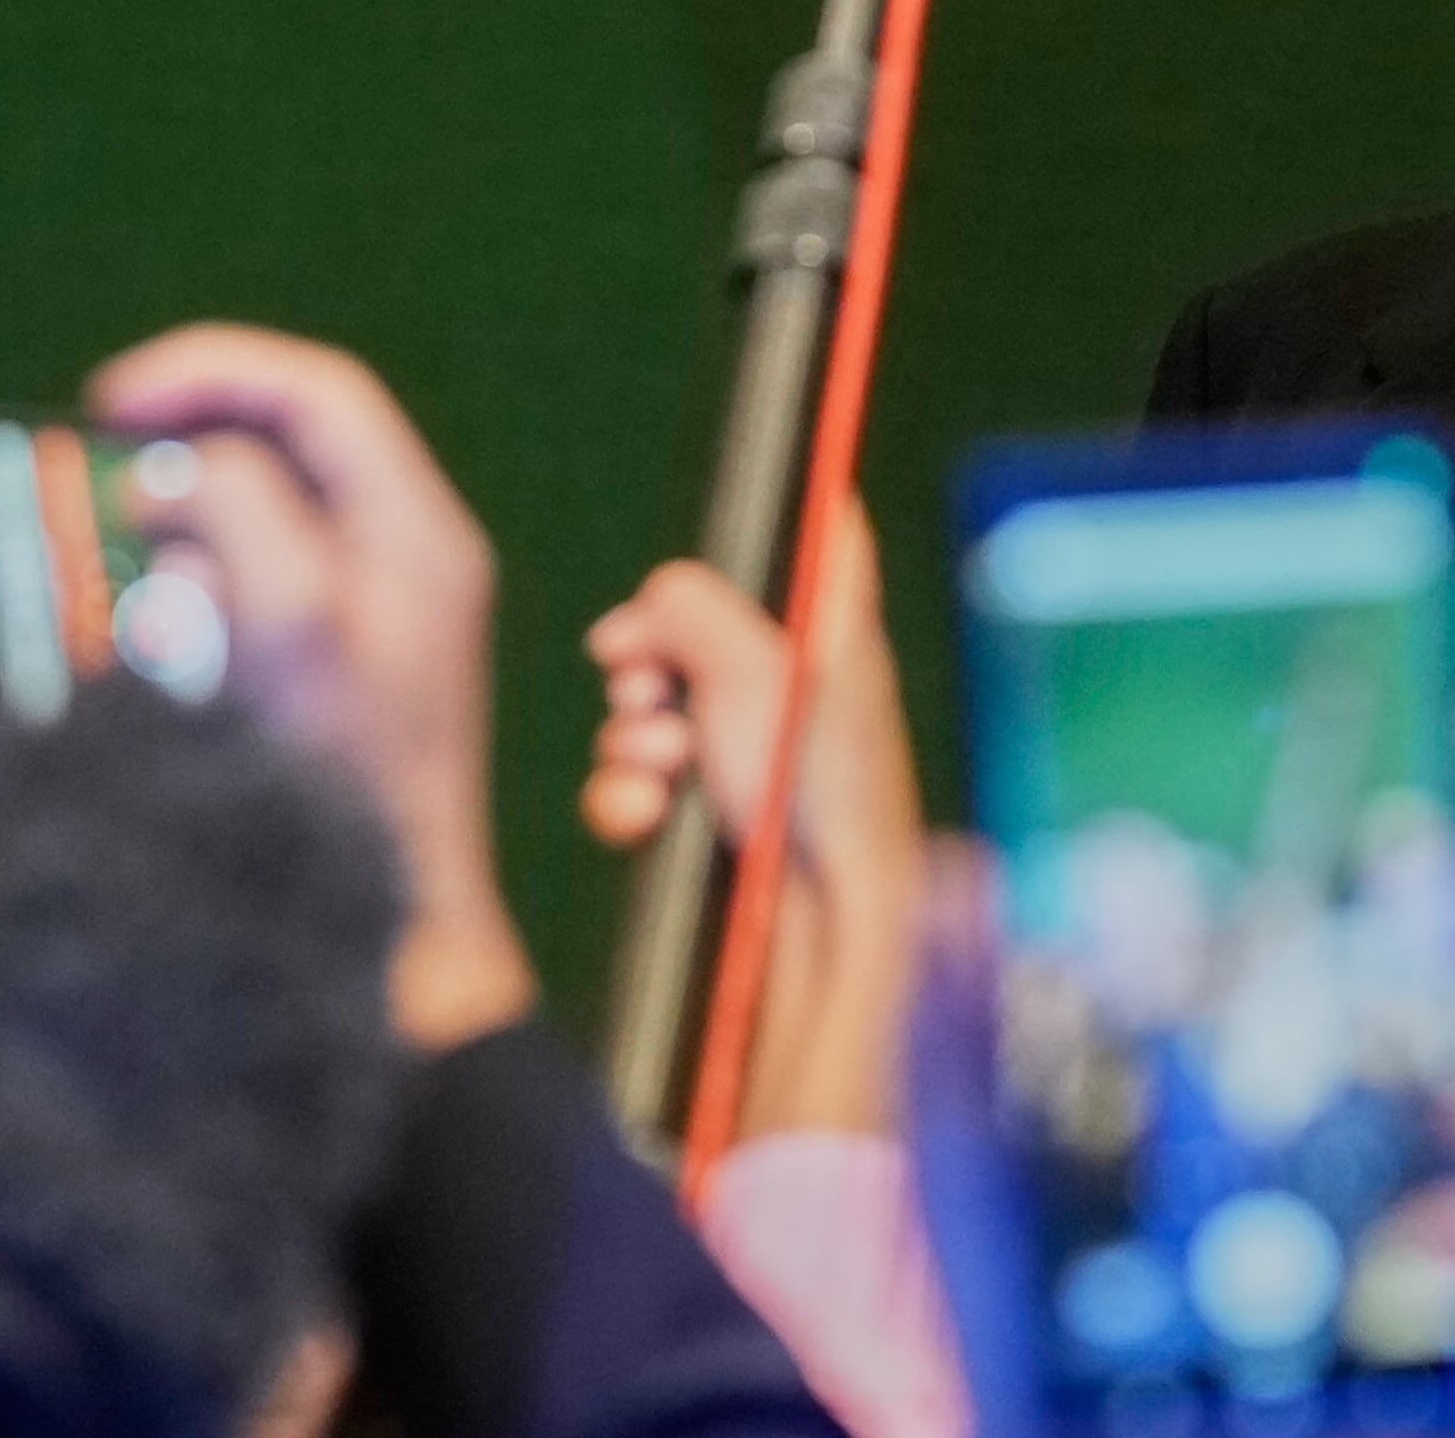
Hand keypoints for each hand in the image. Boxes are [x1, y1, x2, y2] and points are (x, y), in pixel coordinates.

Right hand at [91, 323, 534, 1050]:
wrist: (387, 941)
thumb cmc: (340, 792)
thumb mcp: (287, 629)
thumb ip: (238, 519)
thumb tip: (185, 470)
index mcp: (420, 535)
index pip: (320, 393)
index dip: (212, 373)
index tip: (109, 403)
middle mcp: (414, 562)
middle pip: (293, 443)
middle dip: (188, 443)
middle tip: (101, 471)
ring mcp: (382, 618)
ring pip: (267, 514)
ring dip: (183, 518)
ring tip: (120, 559)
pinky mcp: (340, 672)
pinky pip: (255, 587)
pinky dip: (193, 585)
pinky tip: (151, 633)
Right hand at [580, 524, 923, 1138]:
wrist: (825, 933)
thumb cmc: (819, 792)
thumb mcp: (760, 668)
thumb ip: (692, 610)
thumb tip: (648, 611)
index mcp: (832, 641)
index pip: (825, 548)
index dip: (770, 529)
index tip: (735, 522)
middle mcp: (789, 696)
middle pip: (691, 635)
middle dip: (646, 653)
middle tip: (637, 675)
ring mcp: (743, 763)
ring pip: (648, 715)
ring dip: (631, 734)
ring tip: (659, 760)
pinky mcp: (702, 827)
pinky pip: (632, 789)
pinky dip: (622, 795)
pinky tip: (637, 812)